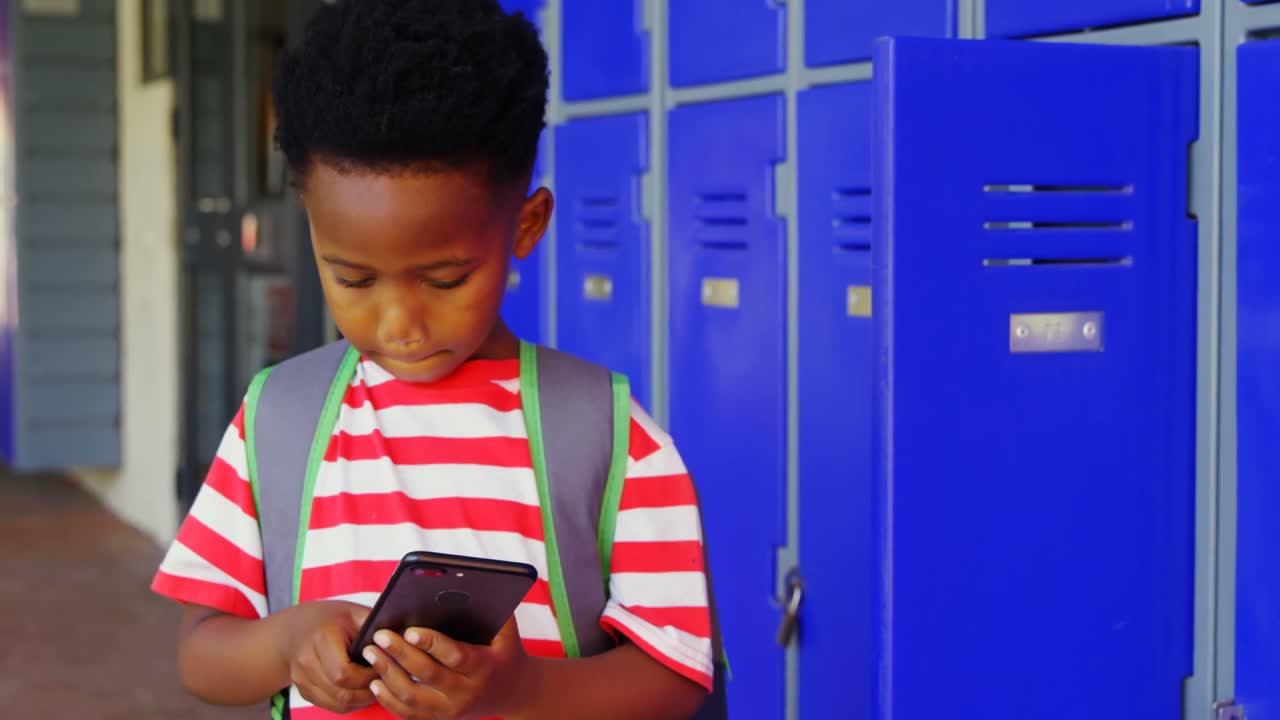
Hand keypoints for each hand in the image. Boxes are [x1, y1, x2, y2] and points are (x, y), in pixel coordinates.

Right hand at [280, 600, 379, 713]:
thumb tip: (408, 639)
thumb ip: (378, 628)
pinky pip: (331, 706)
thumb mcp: (355, 613)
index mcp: (321, 638)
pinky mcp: (302, 691)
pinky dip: (350, 703)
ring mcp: (301, 679)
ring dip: (361, 699)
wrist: (296, 628)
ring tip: (377, 686)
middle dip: (368, 691)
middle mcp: (305, 661)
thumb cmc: (333, 618)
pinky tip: (362, 691)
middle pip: (341, 692)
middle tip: (386, 681)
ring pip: (337, 703)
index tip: (384, 667)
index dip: (368, 675)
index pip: (344, 673)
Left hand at [360, 616, 536, 719]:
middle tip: (379, 635)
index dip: (431, 643)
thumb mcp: (507, 632)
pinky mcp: (439, 719)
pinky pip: (408, 713)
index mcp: (484, 667)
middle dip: (400, 654)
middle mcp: (466, 692)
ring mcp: (451, 710)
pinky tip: (375, 681)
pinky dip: (388, 699)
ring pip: (412, 697)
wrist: (515, 694)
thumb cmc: (506, 652)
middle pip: (427, 675)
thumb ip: (492, 610)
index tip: (409, 630)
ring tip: (370, 654)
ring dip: (388, 674)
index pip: (454, 656)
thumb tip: (466, 584)